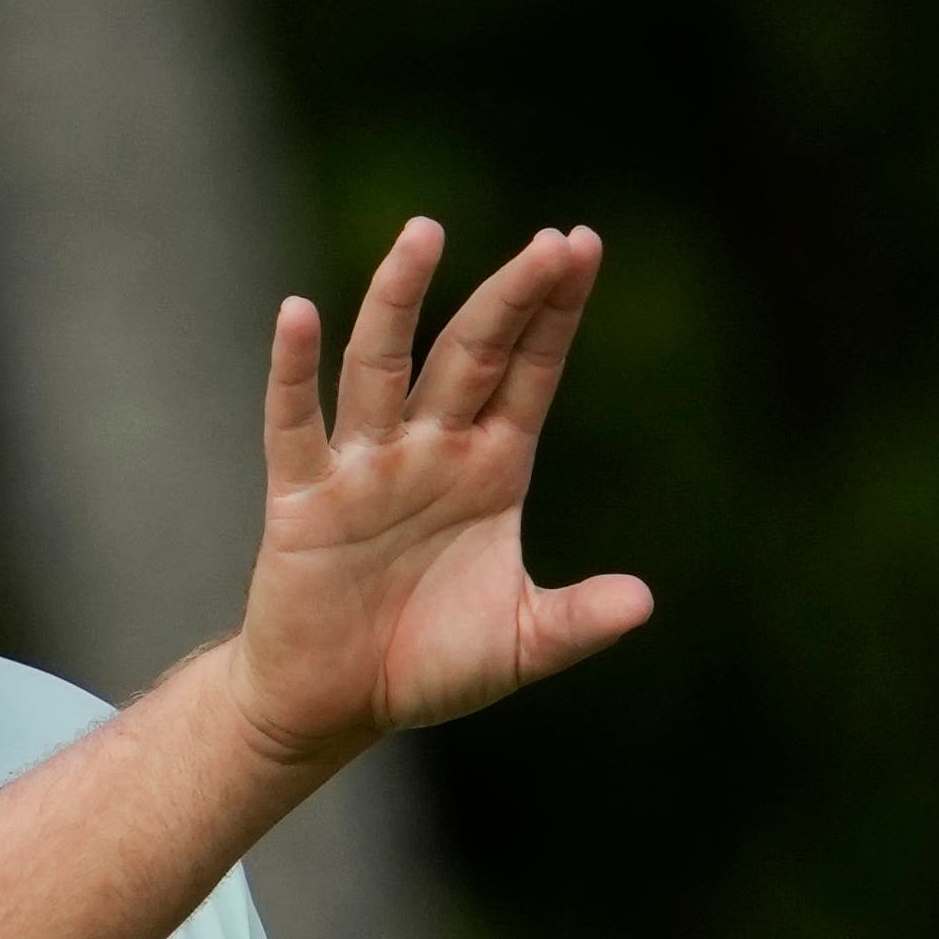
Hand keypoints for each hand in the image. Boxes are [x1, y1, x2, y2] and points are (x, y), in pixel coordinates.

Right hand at [228, 218, 651, 769]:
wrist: (333, 706)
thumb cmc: (427, 664)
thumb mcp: (519, 644)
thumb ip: (578, 621)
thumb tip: (644, 602)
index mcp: (491, 470)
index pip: (530, 373)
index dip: (554, 314)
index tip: (581, 246)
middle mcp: (430, 451)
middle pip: (472, 353)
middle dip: (509, 298)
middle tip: (549, 242)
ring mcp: (365, 467)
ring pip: (382, 365)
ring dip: (401, 300)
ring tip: (425, 233)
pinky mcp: (303, 499)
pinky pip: (296, 425)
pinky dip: (294, 371)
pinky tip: (299, 313)